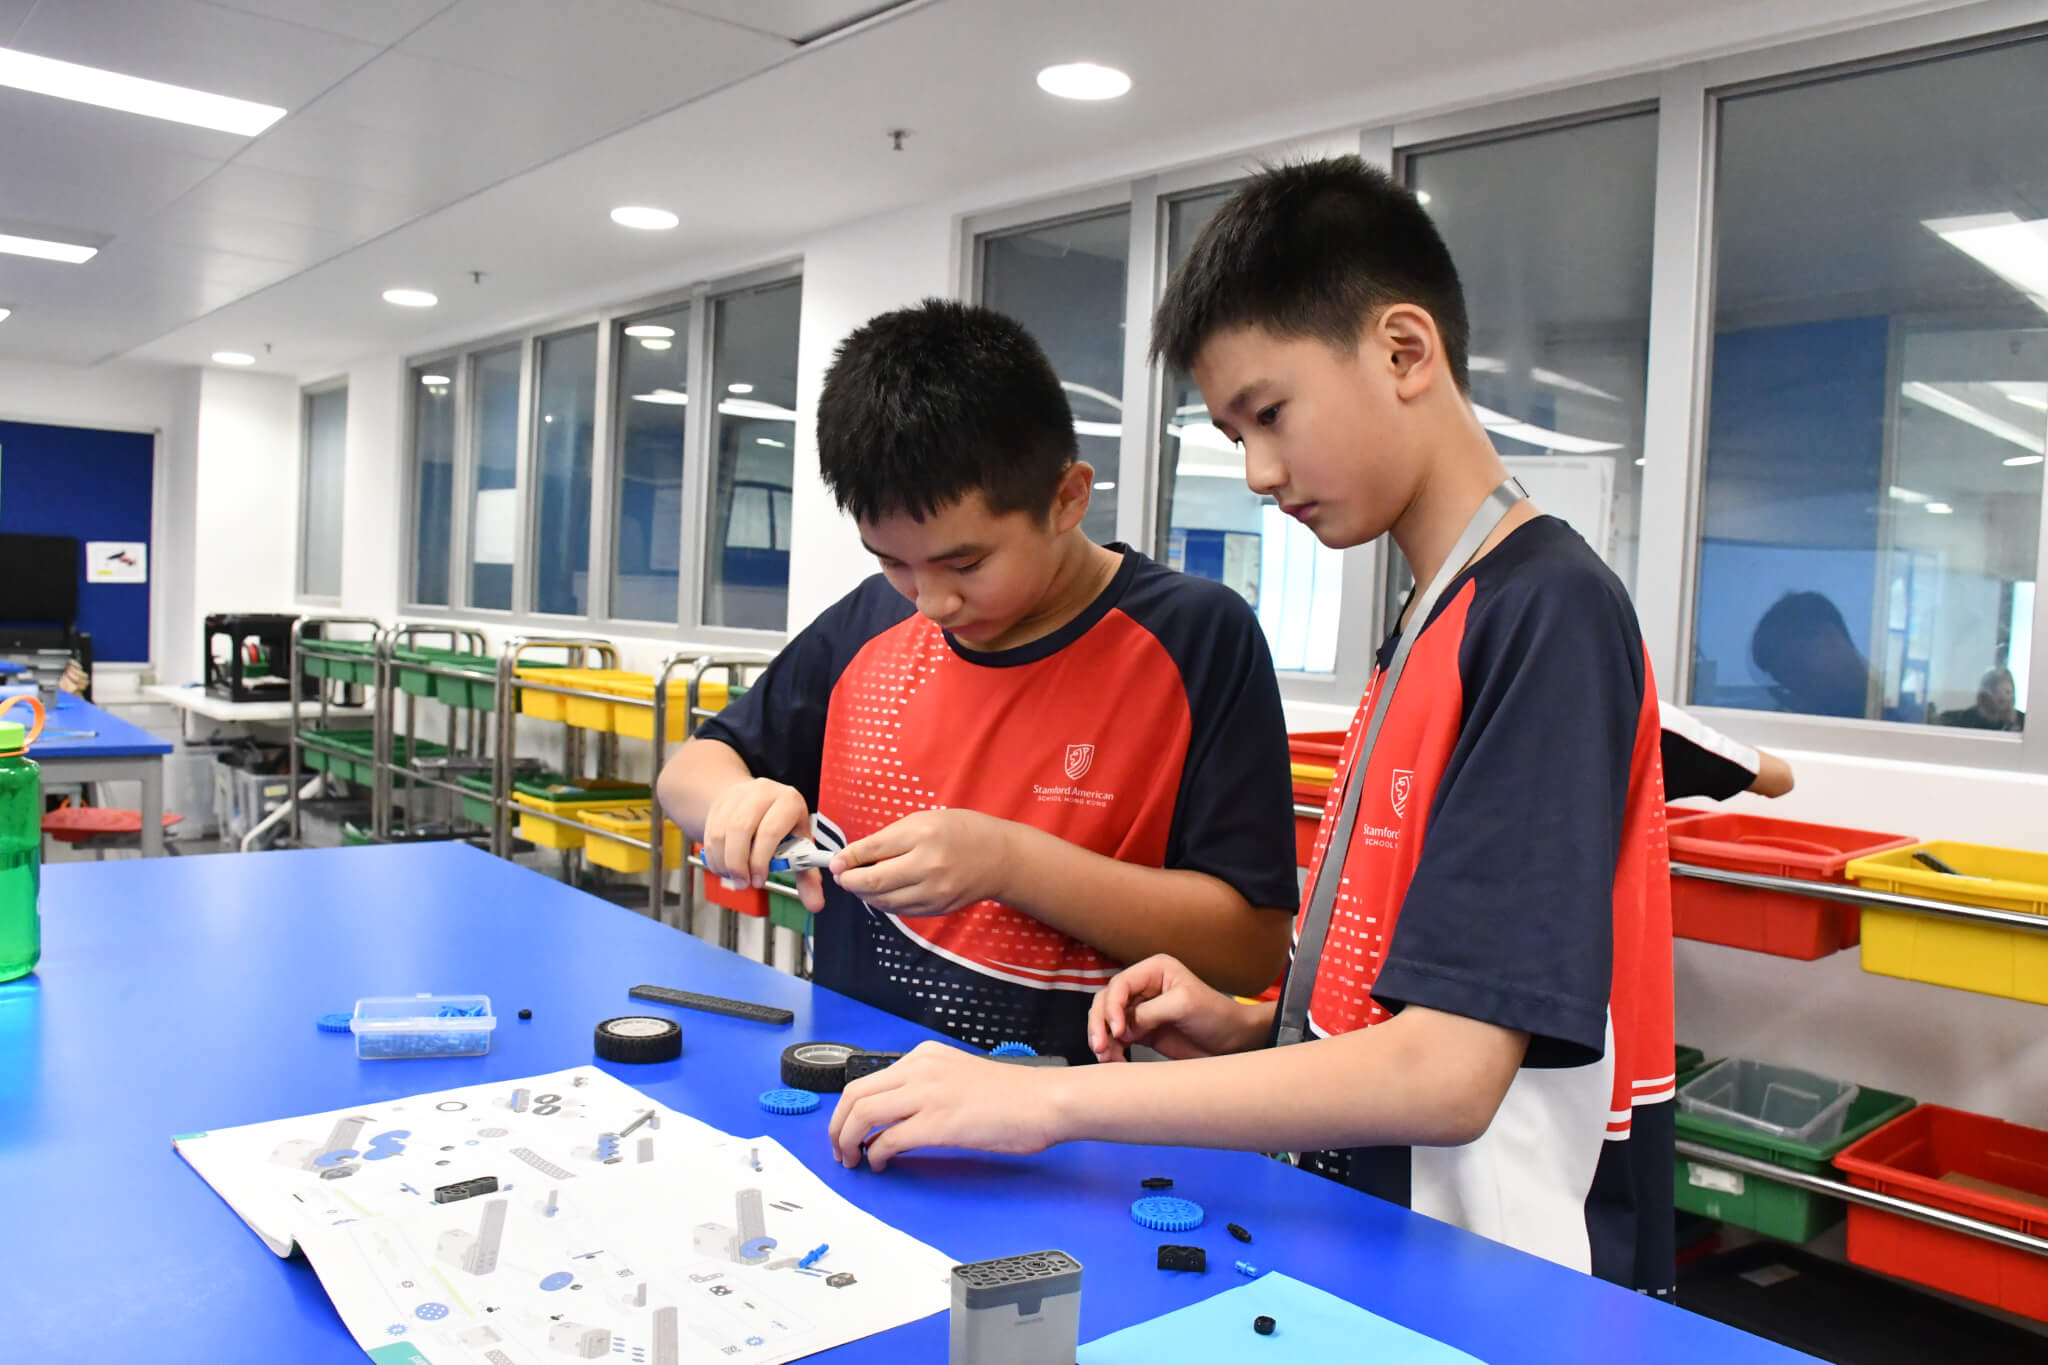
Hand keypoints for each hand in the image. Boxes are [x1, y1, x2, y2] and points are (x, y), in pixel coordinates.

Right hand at [701, 777, 823, 911]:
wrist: (758, 803)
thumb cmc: (784, 828)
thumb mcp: (799, 845)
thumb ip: (807, 876)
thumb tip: (815, 905)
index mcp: (788, 801)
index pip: (770, 830)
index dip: (762, 860)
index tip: (760, 881)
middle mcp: (762, 792)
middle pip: (741, 829)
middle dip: (739, 863)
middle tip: (743, 883)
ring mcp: (738, 795)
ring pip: (721, 833)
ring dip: (724, 863)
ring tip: (734, 878)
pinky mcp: (719, 804)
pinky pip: (710, 834)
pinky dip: (714, 857)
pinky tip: (724, 868)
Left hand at [826, 1041, 1062, 1171]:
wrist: (1045, 1101)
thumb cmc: (1013, 1096)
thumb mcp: (958, 1076)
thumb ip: (926, 1087)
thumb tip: (896, 1116)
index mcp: (924, 1056)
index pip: (866, 1080)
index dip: (846, 1111)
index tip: (846, 1131)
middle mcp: (921, 1068)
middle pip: (854, 1095)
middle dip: (837, 1127)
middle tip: (839, 1150)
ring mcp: (928, 1094)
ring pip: (863, 1115)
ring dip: (849, 1142)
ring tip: (853, 1160)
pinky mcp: (939, 1123)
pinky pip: (889, 1140)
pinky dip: (877, 1155)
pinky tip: (882, 1164)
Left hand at [829, 809, 1011, 916]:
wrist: (999, 858)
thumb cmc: (961, 832)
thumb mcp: (924, 821)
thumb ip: (889, 838)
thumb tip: (853, 857)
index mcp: (922, 835)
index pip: (872, 850)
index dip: (847, 858)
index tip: (834, 862)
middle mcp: (927, 865)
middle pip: (874, 881)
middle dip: (850, 881)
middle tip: (842, 876)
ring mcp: (933, 891)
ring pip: (884, 901)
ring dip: (865, 894)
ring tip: (859, 884)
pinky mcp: (937, 908)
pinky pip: (900, 910)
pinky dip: (885, 903)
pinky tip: (882, 893)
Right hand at [1088, 954, 1265, 1062]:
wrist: (1233, 1042)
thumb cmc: (1215, 1016)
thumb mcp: (1183, 1005)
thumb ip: (1149, 1012)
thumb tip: (1121, 1028)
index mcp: (1154, 970)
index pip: (1120, 984)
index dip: (1112, 1006)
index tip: (1118, 1029)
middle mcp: (1143, 988)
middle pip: (1106, 1001)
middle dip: (1100, 1024)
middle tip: (1100, 1047)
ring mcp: (1141, 1011)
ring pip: (1107, 1022)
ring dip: (1103, 1039)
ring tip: (1107, 1057)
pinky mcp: (1142, 1032)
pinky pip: (1117, 1039)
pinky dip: (1112, 1050)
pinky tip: (1116, 1061)